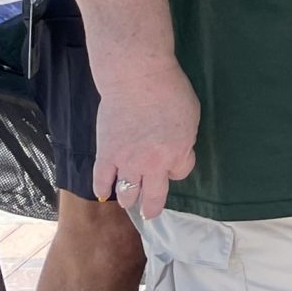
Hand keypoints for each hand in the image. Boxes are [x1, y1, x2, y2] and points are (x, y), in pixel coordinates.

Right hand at [93, 58, 199, 219]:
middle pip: (153, 196)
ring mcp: (126, 162)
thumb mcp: (190, 116)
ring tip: (128, 201)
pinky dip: (102, 189)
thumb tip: (175, 150)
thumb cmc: (169, 91)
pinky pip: (101, 180)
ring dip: (128, 199)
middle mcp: (152, 164)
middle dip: (152, 206)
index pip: (181, 173)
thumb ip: (183, 138)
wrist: (137, 78)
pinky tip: (104, 193)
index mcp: (176, 153)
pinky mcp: (105, 154)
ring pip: (126, 194)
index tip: (175, 158)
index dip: (178, 166)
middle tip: (149, 212)